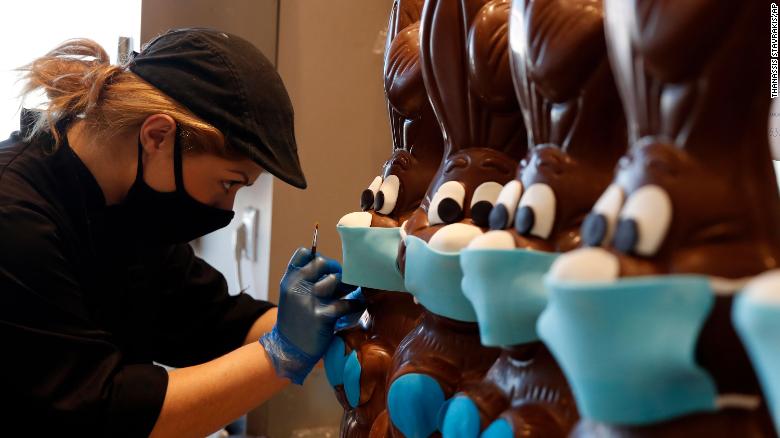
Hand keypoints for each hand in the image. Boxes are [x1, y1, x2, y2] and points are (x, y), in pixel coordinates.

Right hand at [260, 248, 365, 383]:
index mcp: (289, 280)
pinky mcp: (321, 317)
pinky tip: (357, 306)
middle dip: (336, 270)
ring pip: (336, 279)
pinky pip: (346, 303)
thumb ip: (305, 280)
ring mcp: (309, 301)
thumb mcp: (292, 296)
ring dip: (347, 286)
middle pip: (322, 262)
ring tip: (352, 292)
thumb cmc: (295, 321)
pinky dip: (355, 304)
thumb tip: (332, 267)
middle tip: (342, 282)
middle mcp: (297, 287)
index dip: (318, 257)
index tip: (326, 269)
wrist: (288, 350)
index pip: (303, 253)